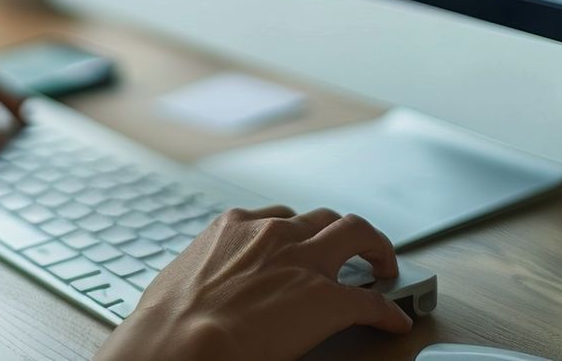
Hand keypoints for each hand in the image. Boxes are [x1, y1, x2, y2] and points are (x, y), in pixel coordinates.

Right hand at [97, 205, 411, 360]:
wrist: (181, 344)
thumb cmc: (168, 322)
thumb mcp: (182, 278)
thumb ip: (207, 272)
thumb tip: (204, 291)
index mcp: (235, 227)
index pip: (279, 217)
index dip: (297, 231)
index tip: (303, 242)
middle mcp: (274, 234)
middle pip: (324, 218)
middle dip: (342, 232)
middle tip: (354, 248)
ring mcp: (304, 262)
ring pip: (357, 234)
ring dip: (374, 248)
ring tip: (383, 266)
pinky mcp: (328, 300)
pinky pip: (372, 301)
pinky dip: (387, 309)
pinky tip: (393, 319)